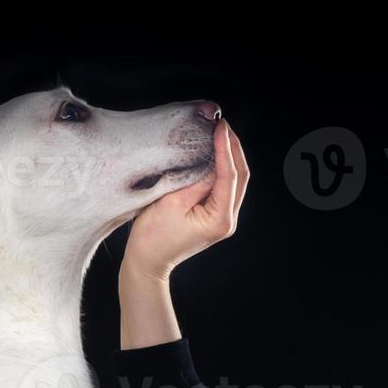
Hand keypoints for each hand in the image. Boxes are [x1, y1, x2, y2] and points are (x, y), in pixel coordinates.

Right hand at [122, 119, 248, 282]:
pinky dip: (222, 167)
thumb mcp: (172, 202)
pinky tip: (214, 152)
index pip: (229, 176)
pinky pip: (225, 187)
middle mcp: (227, 220)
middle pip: (240, 177)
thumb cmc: (154, 236)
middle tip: (222, 125)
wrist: (147, 262)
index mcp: (220, 219)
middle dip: (234, 148)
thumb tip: (211, 158)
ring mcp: (223, 219)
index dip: (225, 148)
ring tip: (220, 133)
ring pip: (235, 181)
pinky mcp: (215, 216)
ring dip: (230, 156)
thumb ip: (196, 180)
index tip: (220, 127)